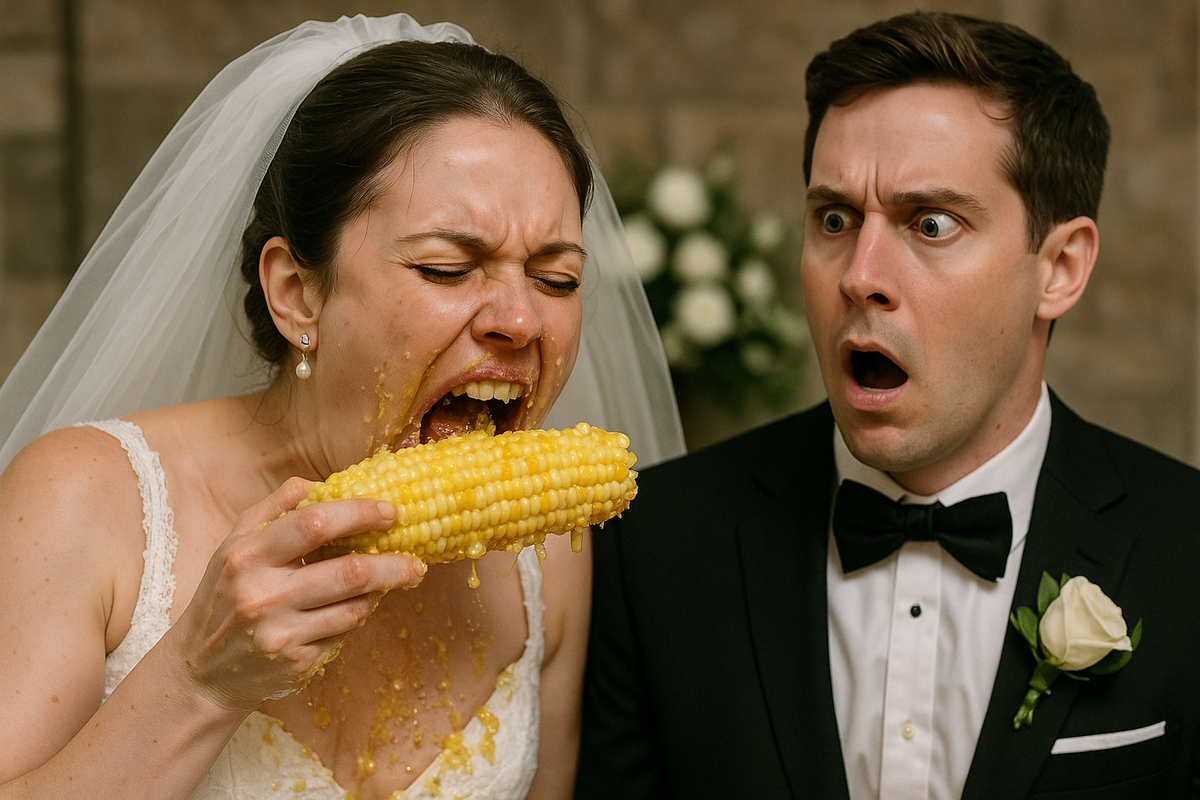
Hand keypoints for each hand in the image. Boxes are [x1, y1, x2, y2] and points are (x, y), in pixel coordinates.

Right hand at [166, 477, 423, 711]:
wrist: (199, 673)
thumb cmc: (224, 596)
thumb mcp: (235, 545)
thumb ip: (274, 507)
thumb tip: (322, 484)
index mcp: (248, 555)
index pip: (315, 522)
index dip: (360, 513)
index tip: (390, 511)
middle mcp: (262, 595)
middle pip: (349, 572)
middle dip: (393, 564)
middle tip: (415, 561)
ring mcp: (280, 634)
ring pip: (355, 608)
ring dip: (376, 594)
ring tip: (382, 585)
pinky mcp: (296, 664)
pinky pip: (345, 634)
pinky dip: (353, 619)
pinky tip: (346, 612)